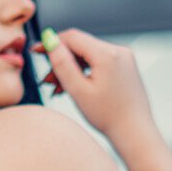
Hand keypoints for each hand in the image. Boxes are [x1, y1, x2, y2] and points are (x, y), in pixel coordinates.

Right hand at [31, 27, 157, 146]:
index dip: (52, 43)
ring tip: (57, 89)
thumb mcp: (78, 91)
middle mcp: (118, 51)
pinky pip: (100, 64)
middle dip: (61, 61)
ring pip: (89, 56)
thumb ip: (62, 63)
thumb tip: (49, 40)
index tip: (36, 52)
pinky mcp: (125, 67)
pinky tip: (75, 88)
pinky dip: (86, 73)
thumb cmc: (109, 117)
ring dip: (72, 69)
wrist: (136, 132)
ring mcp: (124, 58)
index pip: (72, 37)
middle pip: (81, 47)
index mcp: (107, 54)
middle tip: (46, 81)